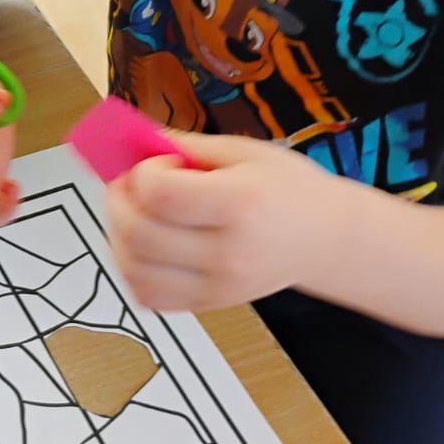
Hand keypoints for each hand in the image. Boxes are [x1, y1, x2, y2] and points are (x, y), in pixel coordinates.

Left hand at [105, 131, 344, 312]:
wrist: (325, 239)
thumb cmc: (289, 190)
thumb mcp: (245, 152)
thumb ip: (186, 146)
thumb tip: (135, 138)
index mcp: (240, 204)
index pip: (160, 194)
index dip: (143, 173)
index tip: (157, 164)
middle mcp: (228, 252)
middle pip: (139, 234)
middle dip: (118, 202)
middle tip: (130, 185)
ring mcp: (218, 286)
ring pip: (134, 269)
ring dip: (118, 236)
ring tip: (136, 213)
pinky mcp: (209, 304)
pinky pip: (148, 296)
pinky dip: (132, 270)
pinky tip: (144, 246)